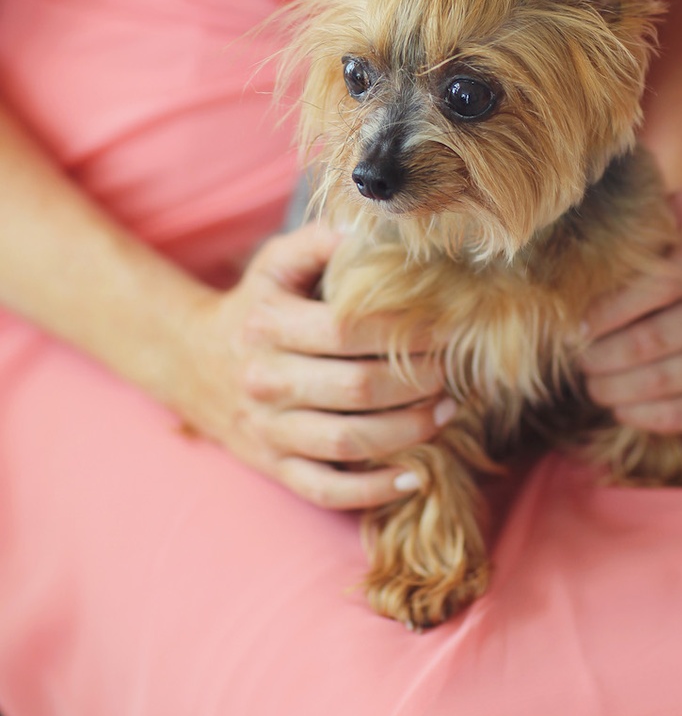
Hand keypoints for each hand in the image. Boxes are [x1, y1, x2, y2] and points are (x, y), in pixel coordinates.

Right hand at [175, 224, 451, 508]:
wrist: (193, 362)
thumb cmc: (254, 305)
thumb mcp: (276, 263)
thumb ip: (320, 239)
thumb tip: (372, 224)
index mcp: (269, 325)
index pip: (347, 331)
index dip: (403, 332)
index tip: (445, 328)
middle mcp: (265, 380)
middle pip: (356, 390)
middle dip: (416, 383)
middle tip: (453, 371)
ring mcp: (269, 430)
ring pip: (348, 443)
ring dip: (408, 432)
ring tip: (445, 412)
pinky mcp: (274, 466)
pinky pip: (326, 489)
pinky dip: (372, 491)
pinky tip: (413, 476)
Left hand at [578, 238, 681, 434]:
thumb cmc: (643, 293)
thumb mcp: (630, 273)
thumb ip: (607, 283)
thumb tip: (565, 315)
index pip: (659, 285)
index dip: (611, 310)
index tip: (576, 330)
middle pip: (658, 336)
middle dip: (608, 355)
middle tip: (581, 362)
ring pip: (668, 376)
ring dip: (621, 387)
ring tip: (593, 387)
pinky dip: (645, 415)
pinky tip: (619, 409)